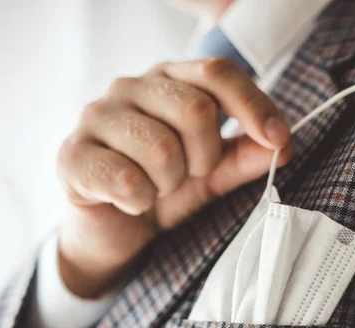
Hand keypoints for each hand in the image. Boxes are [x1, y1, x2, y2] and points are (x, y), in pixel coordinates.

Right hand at [56, 58, 292, 297]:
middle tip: (189, 176)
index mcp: (167, 81)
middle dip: (204, 159)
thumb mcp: (213, 173)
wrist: (112, 228)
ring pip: (162, 148)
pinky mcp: (72, 155)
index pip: (218, 72)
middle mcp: (129, 87)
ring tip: (157, 189)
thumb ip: (245, 154)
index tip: (279, 140)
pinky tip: (130, 201)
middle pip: (195, 110)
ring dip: (170, 183)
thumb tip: (282, 144)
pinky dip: (140, 201)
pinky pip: (127, 179)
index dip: (254, 106)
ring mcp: (96, 117)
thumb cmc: (162, 188)